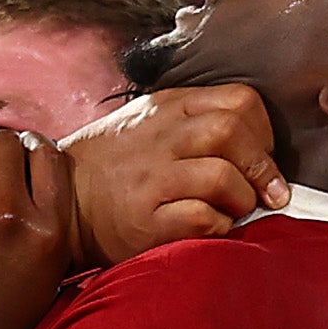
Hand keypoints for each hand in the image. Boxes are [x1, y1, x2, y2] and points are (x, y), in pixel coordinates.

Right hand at [61, 85, 287, 265]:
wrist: (60, 204)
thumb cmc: (110, 167)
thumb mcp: (144, 121)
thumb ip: (192, 118)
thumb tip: (253, 137)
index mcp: (166, 109)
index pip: (239, 100)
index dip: (263, 130)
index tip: (261, 155)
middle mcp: (158, 139)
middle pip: (232, 132)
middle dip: (262, 165)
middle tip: (267, 191)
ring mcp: (150, 180)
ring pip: (222, 176)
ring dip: (242, 198)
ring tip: (235, 210)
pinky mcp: (145, 222)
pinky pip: (202, 219)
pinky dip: (220, 226)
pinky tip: (211, 227)